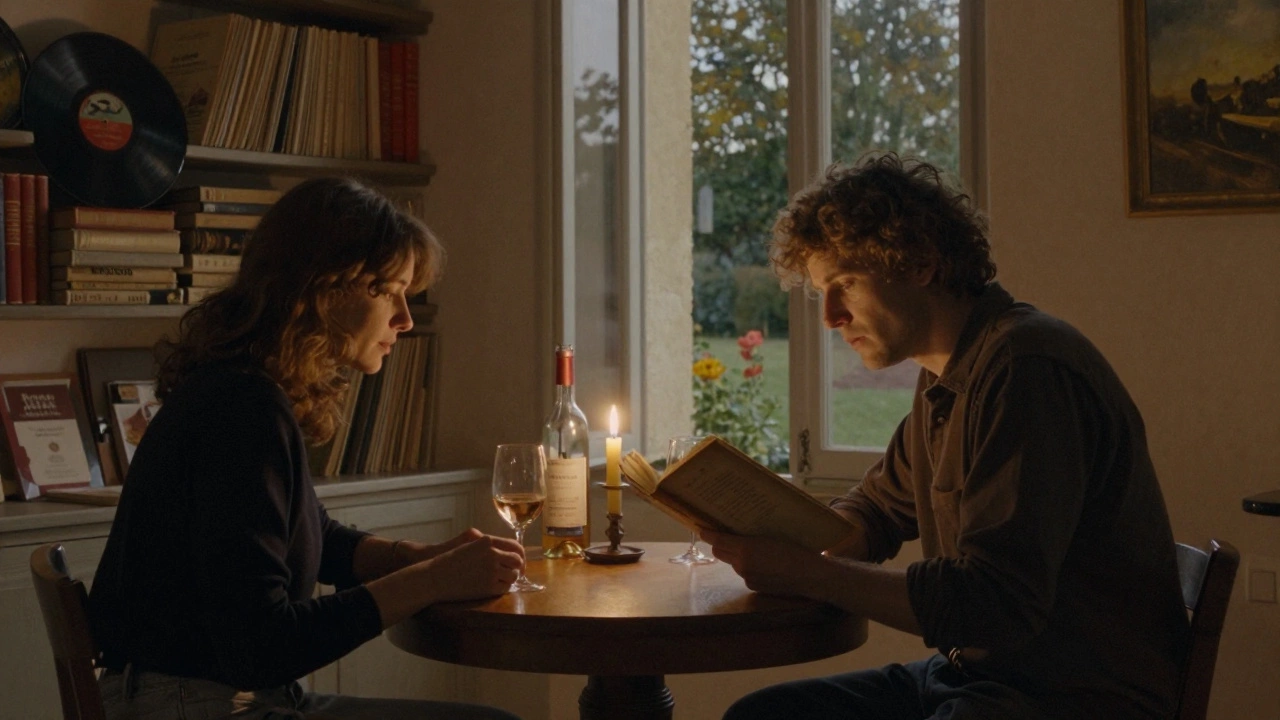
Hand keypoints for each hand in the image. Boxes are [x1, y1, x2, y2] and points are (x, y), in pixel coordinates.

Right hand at [414, 534, 524, 603]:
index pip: (515, 546)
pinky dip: (502, 588)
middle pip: (517, 561)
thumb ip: (488, 545)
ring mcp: (491, 571)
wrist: (435, 577)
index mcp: (487, 541)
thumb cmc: (450, 560)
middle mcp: (492, 554)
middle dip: (517, 568)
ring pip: (513, 576)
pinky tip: (493, 587)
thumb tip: (508, 551)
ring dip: (509, 579)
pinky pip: (505, 588)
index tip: (519, 561)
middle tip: (513, 573)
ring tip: (500, 580)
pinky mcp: (488, 587)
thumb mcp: (470, 544)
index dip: (520, 555)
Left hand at [701, 530, 834, 600]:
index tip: (701, 528)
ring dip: (736, 556)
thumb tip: (736, 531)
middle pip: (720, 552)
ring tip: (753, 549)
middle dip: (720, 544)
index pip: (718, 539)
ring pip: (733, 563)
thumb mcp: (772, 535)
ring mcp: (747, 578)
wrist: (811, 575)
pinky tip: (764, 564)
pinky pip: (745, 573)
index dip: (708, 533)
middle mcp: (742, 565)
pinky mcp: (754, 587)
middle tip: (726, 534)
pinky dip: (749, 567)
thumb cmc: (795, 549)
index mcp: (746, 548)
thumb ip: (750, 535)